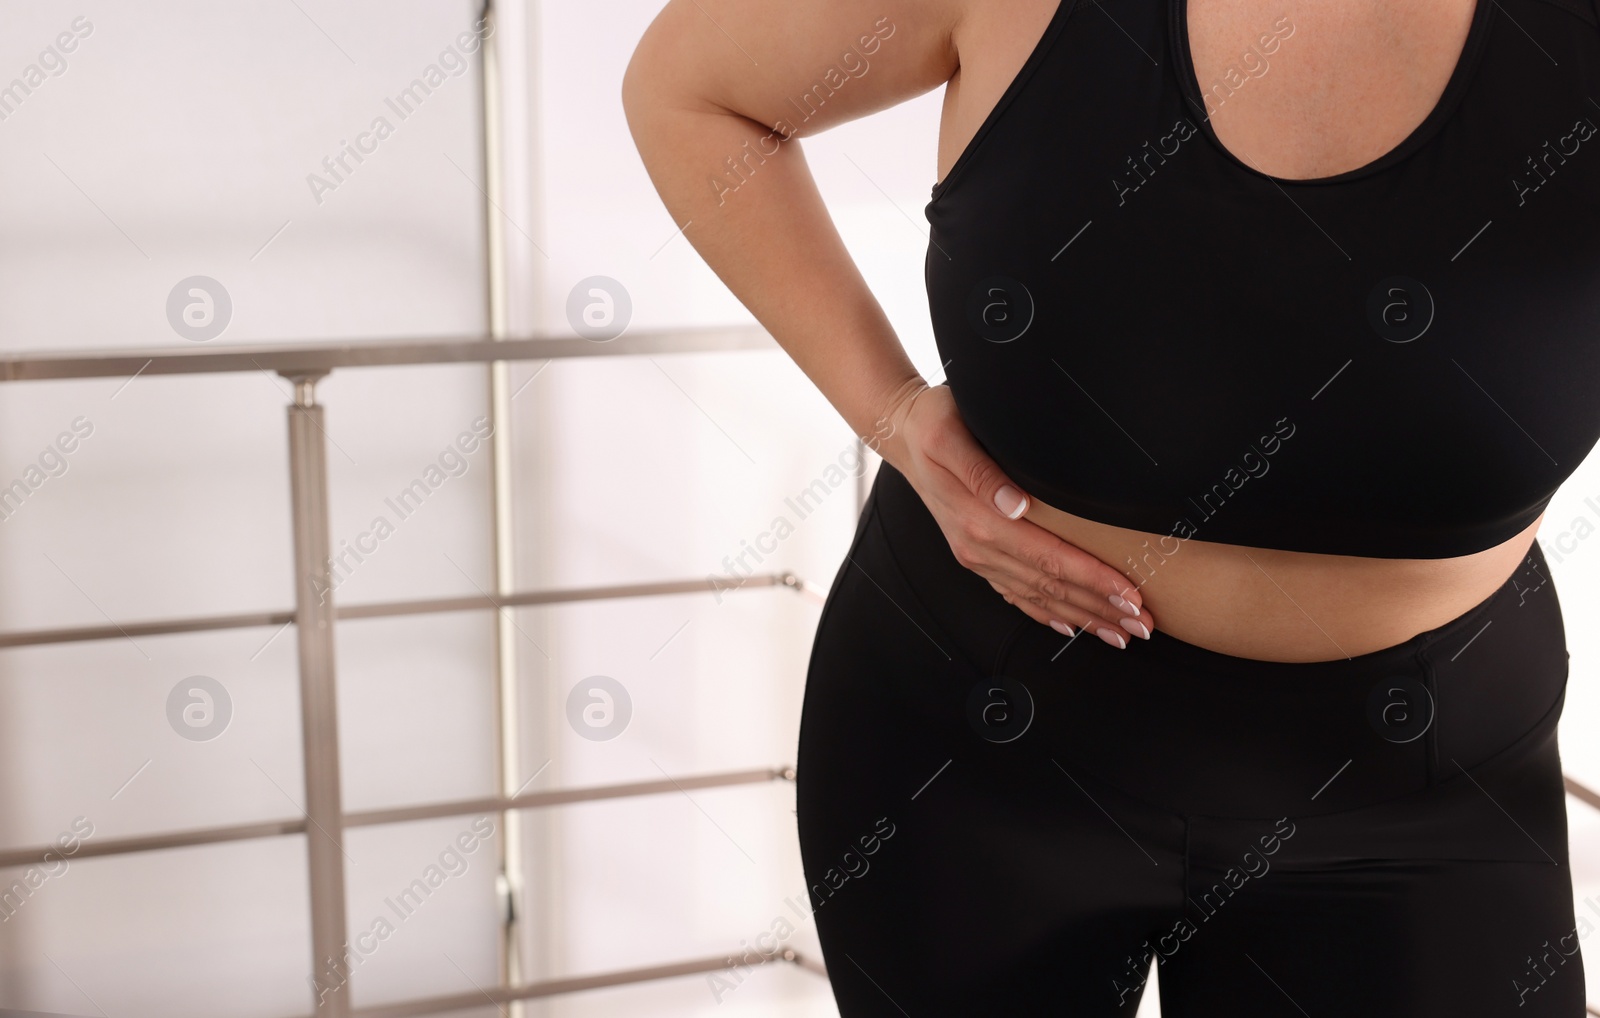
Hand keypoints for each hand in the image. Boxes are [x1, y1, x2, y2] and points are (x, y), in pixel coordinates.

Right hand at [870, 381, 1152, 647]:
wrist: (902, 434)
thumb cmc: (935, 423)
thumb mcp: (952, 435)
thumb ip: (982, 471)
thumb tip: (1017, 504)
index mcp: (978, 520)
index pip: (1049, 558)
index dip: (1093, 580)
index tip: (1130, 596)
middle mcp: (977, 546)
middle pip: (1049, 586)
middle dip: (1099, 608)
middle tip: (1142, 626)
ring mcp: (975, 555)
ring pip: (1037, 596)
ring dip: (1081, 617)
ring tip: (1119, 634)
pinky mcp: (976, 555)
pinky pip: (1014, 594)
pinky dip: (1045, 613)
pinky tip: (1069, 625)